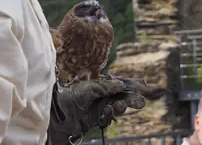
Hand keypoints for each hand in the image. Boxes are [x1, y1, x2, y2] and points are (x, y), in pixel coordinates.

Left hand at [47, 76, 164, 144]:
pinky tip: (106, 113)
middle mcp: (103, 95)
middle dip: (131, 99)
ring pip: (117, 107)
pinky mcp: (97, 118)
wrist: (57, 114)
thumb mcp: (89, 88)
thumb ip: (106, 87)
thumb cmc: (70, 96)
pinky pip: (108, 118)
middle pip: (122, 96)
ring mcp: (101, 106)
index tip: (145, 85)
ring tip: (120, 106)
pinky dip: (109, 116)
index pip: (120, 83)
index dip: (132, 84)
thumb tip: (122, 85)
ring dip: (121, 107)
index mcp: (101, 84)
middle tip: (141, 102)